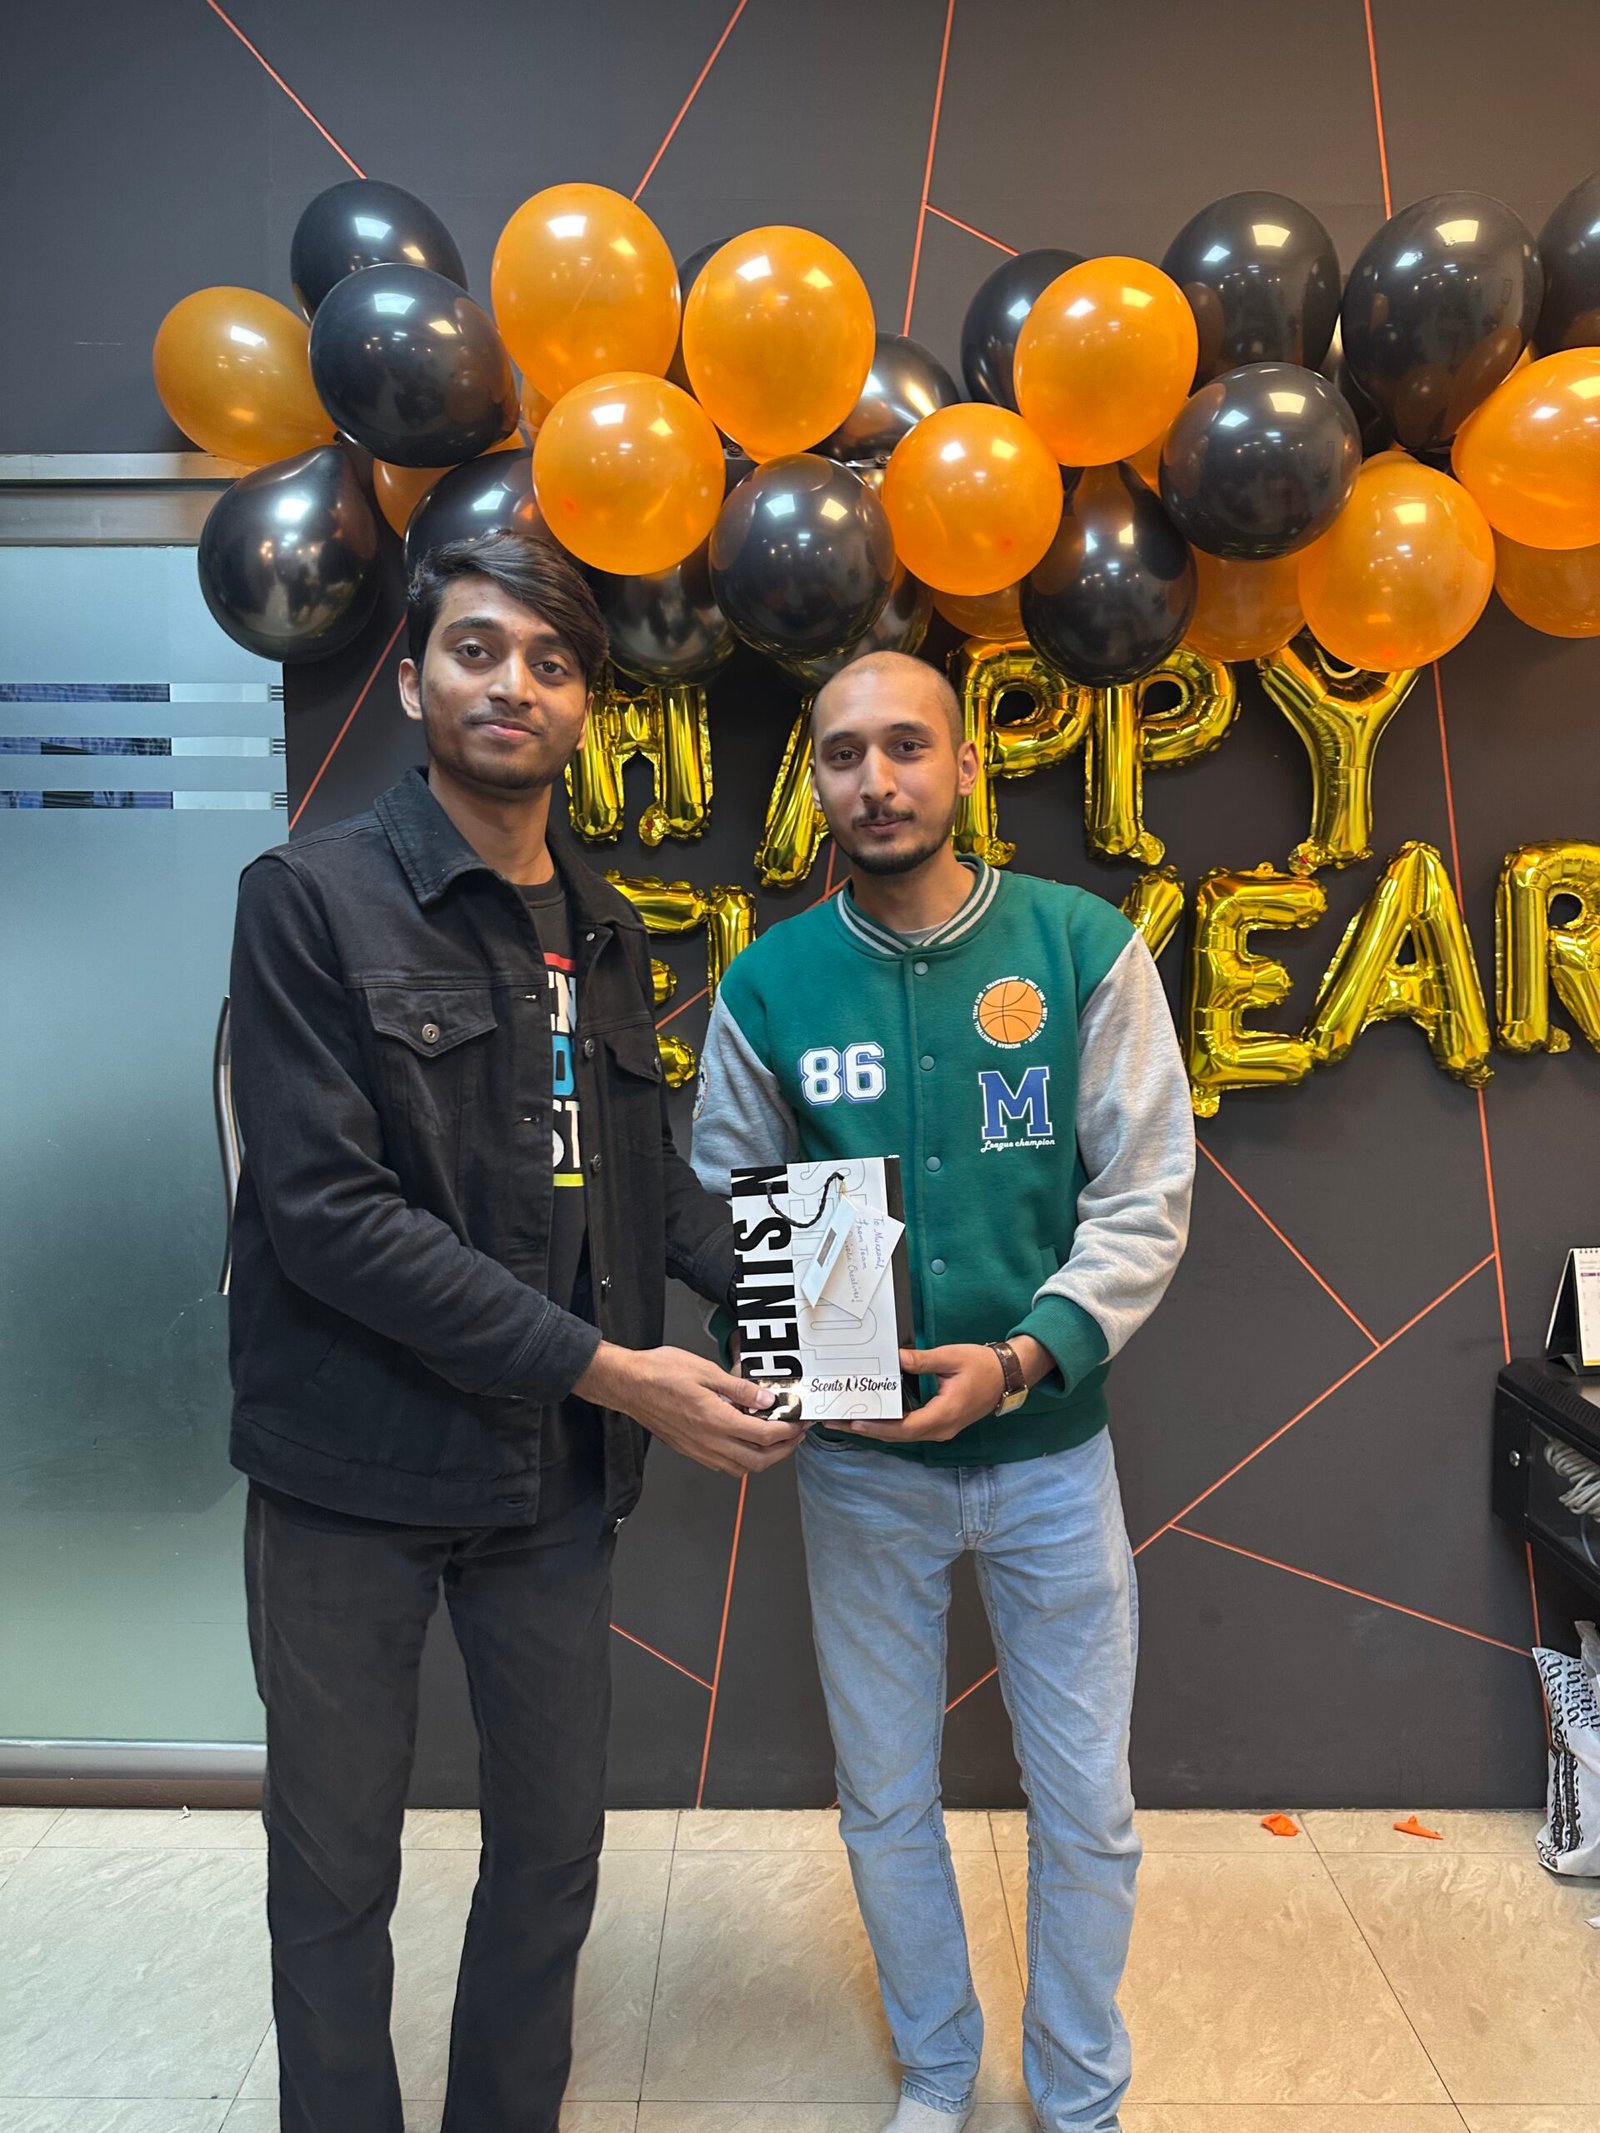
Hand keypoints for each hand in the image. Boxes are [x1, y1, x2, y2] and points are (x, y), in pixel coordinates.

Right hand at [576, 1342, 804, 1476]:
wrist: (627, 1385)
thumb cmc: (659, 1373)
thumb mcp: (705, 1370)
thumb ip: (739, 1388)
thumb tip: (766, 1398)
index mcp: (716, 1420)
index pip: (765, 1436)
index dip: (788, 1431)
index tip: (800, 1423)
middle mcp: (709, 1441)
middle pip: (758, 1461)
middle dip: (783, 1451)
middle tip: (795, 1435)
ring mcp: (698, 1449)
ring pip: (741, 1468)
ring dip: (764, 1458)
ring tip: (775, 1440)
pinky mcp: (689, 1450)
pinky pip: (723, 1465)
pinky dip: (742, 1459)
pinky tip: (745, 1441)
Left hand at [843, 1344, 1007, 1443]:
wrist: (1007, 1375)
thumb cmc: (982, 1366)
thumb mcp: (952, 1358)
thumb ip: (922, 1360)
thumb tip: (896, 1357)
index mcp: (945, 1413)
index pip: (906, 1427)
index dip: (879, 1426)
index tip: (855, 1420)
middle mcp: (942, 1428)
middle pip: (899, 1435)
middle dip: (868, 1428)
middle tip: (837, 1420)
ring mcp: (941, 1428)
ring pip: (904, 1434)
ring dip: (876, 1427)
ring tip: (847, 1418)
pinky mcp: (940, 1423)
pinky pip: (911, 1428)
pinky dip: (890, 1424)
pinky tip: (873, 1415)